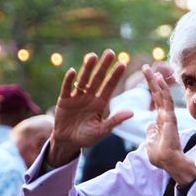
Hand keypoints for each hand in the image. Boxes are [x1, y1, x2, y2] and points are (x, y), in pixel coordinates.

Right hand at [48, 50, 132, 165]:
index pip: (110, 87)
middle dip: (104, 66)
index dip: (115, 75)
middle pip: (98, 79)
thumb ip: (115, 121)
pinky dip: (69, 81)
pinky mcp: (64, 100)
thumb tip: (132, 113)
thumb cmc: (86, 137)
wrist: (68, 142)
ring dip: (87, 68)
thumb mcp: (102, 131)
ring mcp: (77, 97)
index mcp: (100, 103)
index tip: (123, 63)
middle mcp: (90, 97)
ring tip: (93, 56)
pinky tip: (72, 71)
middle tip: (110, 52)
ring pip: (83, 80)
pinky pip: (67, 88)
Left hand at [142, 64, 195, 184]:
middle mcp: (165, 116)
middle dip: (152, 81)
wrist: (169, 162)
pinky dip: (162, 88)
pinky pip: (166, 100)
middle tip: (146, 68)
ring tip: (149, 69)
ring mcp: (168, 116)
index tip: (149, 78)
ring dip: (156, 81)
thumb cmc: (161, 156)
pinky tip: (159, 78)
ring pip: (162, 94)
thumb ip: (150, 133)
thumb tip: (149, 126)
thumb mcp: (151, 142)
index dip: (152, 89)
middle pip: (158, 95)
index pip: (156, 101)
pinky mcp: (170, 118)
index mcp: (160, 121)